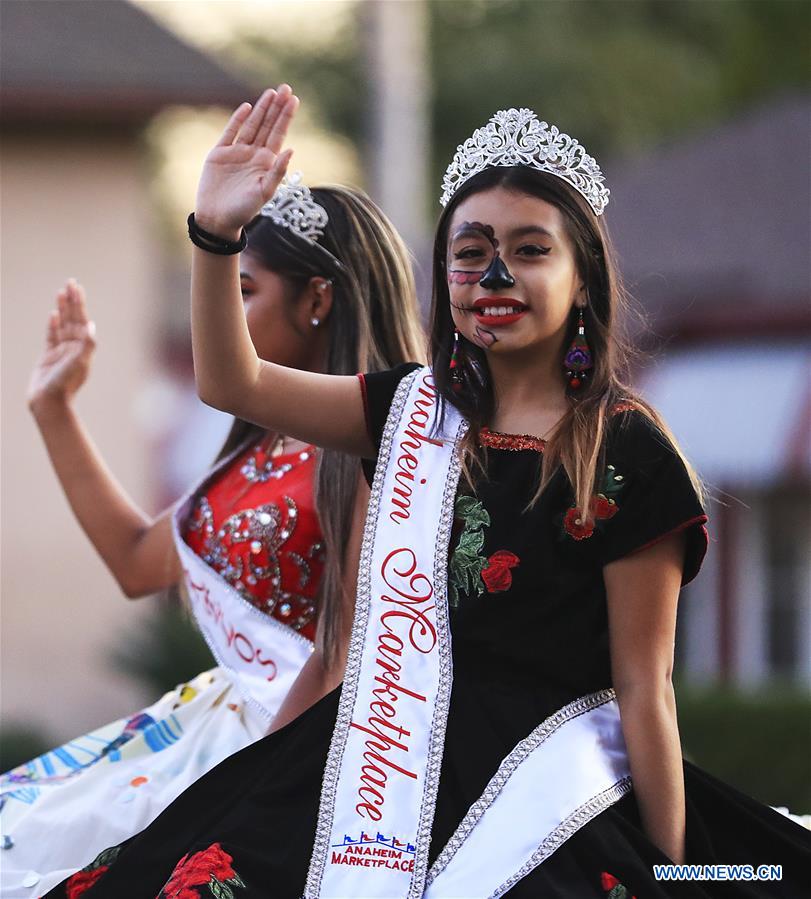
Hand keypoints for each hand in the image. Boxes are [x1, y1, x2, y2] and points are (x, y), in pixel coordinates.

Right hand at [28, 279, 95, 410]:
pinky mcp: (49, 357)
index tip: (77, 288)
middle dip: (73, 301)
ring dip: (63, 309)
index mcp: (83, 348)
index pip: (82, 320)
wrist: (49, 402)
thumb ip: (87, 344)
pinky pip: (51, 337)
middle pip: (73, 319)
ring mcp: (61, 352)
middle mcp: (74, 348)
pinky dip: (53, 325)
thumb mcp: (80, 363)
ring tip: (62, 293)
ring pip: (62, 325)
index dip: (79, 303)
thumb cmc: (65, 384)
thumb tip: (91, 325)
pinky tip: (54, 315)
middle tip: (70, 283)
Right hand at [194, 85, 298, 236]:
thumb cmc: (243, 211)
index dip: (286, 117)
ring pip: (251, 126)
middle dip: (277, 108)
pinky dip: (238, 120)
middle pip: (267, 126)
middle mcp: (253, 155)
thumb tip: (291, 149)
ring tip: (272, 93)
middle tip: (286, 88)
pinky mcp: (219, 154)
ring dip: (261, 109)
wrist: (217, 219)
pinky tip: (247, 107)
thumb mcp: (264, 192)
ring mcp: (237, 153)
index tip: (295, 100)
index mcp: (266, 164)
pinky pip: (230, 132)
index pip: (279, 135)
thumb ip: (277, 171)